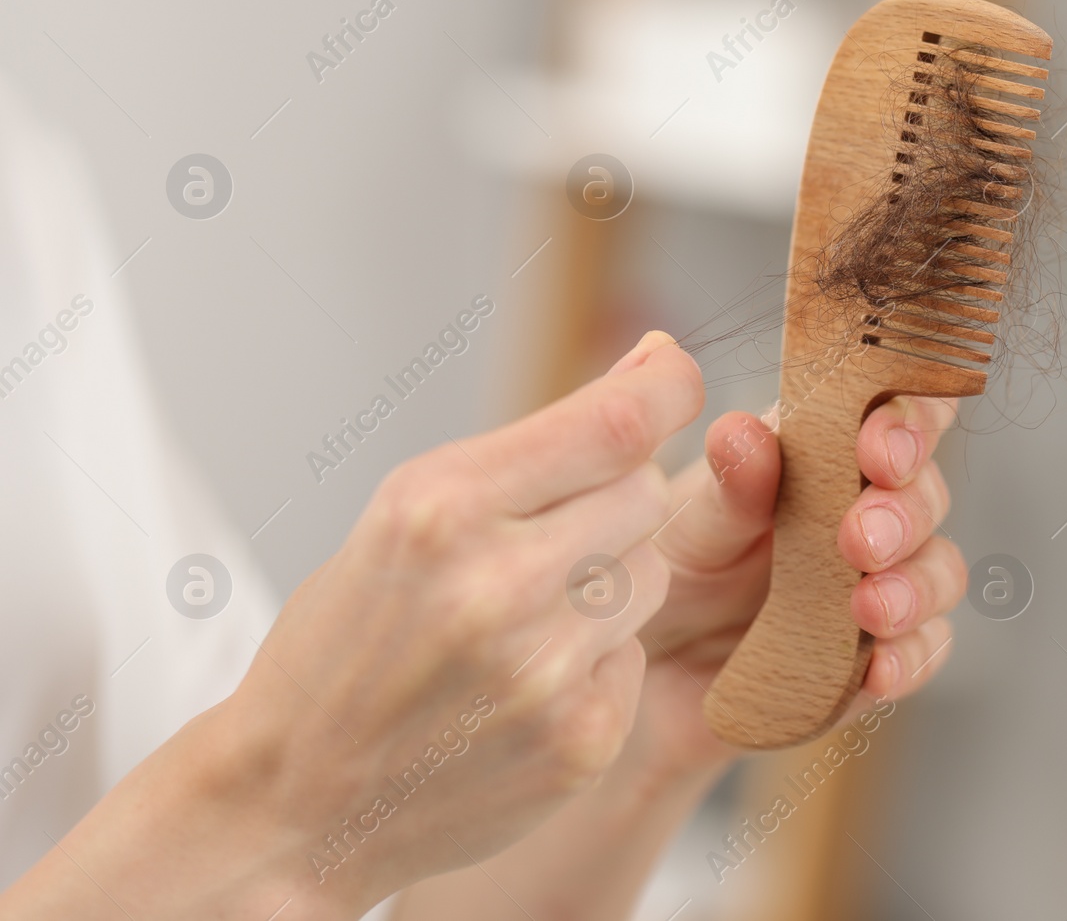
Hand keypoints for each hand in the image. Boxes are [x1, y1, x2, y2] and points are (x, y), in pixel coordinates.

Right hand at [0, 331, 705, 920]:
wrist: (290, 804)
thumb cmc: (348, 641)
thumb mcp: (405, 513)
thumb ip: (534, 444)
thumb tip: (653, 365)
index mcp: (441, 510)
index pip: (614, 424)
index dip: (667, 386)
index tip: (674, 377)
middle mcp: (498, 587)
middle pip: (645, 492)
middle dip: (614, 496)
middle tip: (547, 534)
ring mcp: (544, 672)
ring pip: (653, 572)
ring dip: (611, 579)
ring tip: (525, 618)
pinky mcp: (581, 741)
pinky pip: (638, 655)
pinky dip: (599, 660)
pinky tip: (528, 685)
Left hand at [633, 393, 967, 776]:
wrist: (643, 674)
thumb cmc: (663, 574)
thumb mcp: (684, 528)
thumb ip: (728, 487)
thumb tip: (746, 431)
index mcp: (820, 455)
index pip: (892, 411)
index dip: (906, 420)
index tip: (878, 450)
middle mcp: (860, 512)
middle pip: (925, 493)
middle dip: (905, 511)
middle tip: (860, 539)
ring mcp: (875, 585)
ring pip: (939, 571)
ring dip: (917, 585)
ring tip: (870, 608)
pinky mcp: (876, 658)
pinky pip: (921, 654)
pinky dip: (911, 659)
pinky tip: (879, 670)